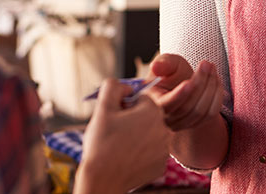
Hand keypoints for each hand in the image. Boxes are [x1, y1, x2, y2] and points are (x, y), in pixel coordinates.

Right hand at [76, 79, 169, 193]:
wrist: (102, 180)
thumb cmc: (101, 144)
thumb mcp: (103, 107)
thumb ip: (113, 86)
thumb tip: (125, 86)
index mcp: (153, 111)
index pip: (140, 99)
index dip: (124, 106)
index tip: (115, 118)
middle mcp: (165, 129)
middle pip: (146, 116)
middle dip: (132, 120)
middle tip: (115, 132)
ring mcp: (164, 150)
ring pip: (149, 134)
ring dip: (137, 136)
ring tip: (119, 146)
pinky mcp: (161, 165)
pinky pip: (151, 152)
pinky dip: (140, 153)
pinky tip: (127, 158)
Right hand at [149, 53, 222, 131]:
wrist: (181, 82)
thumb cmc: (171, 73)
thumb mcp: (166, 64)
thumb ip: (163, 63)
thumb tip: (156, 67)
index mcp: (152, 103)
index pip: (166, 105)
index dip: (179, 95)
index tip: (188, 82)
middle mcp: (166, 119)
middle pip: (187, 107)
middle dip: (200, 83)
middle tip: (206, 63)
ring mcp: (181, 124)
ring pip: (200, 111)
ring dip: (210, 87)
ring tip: (211, 68)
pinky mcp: (196, 124)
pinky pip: (210, 114)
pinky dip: (217, 96)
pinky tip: (216, 80)